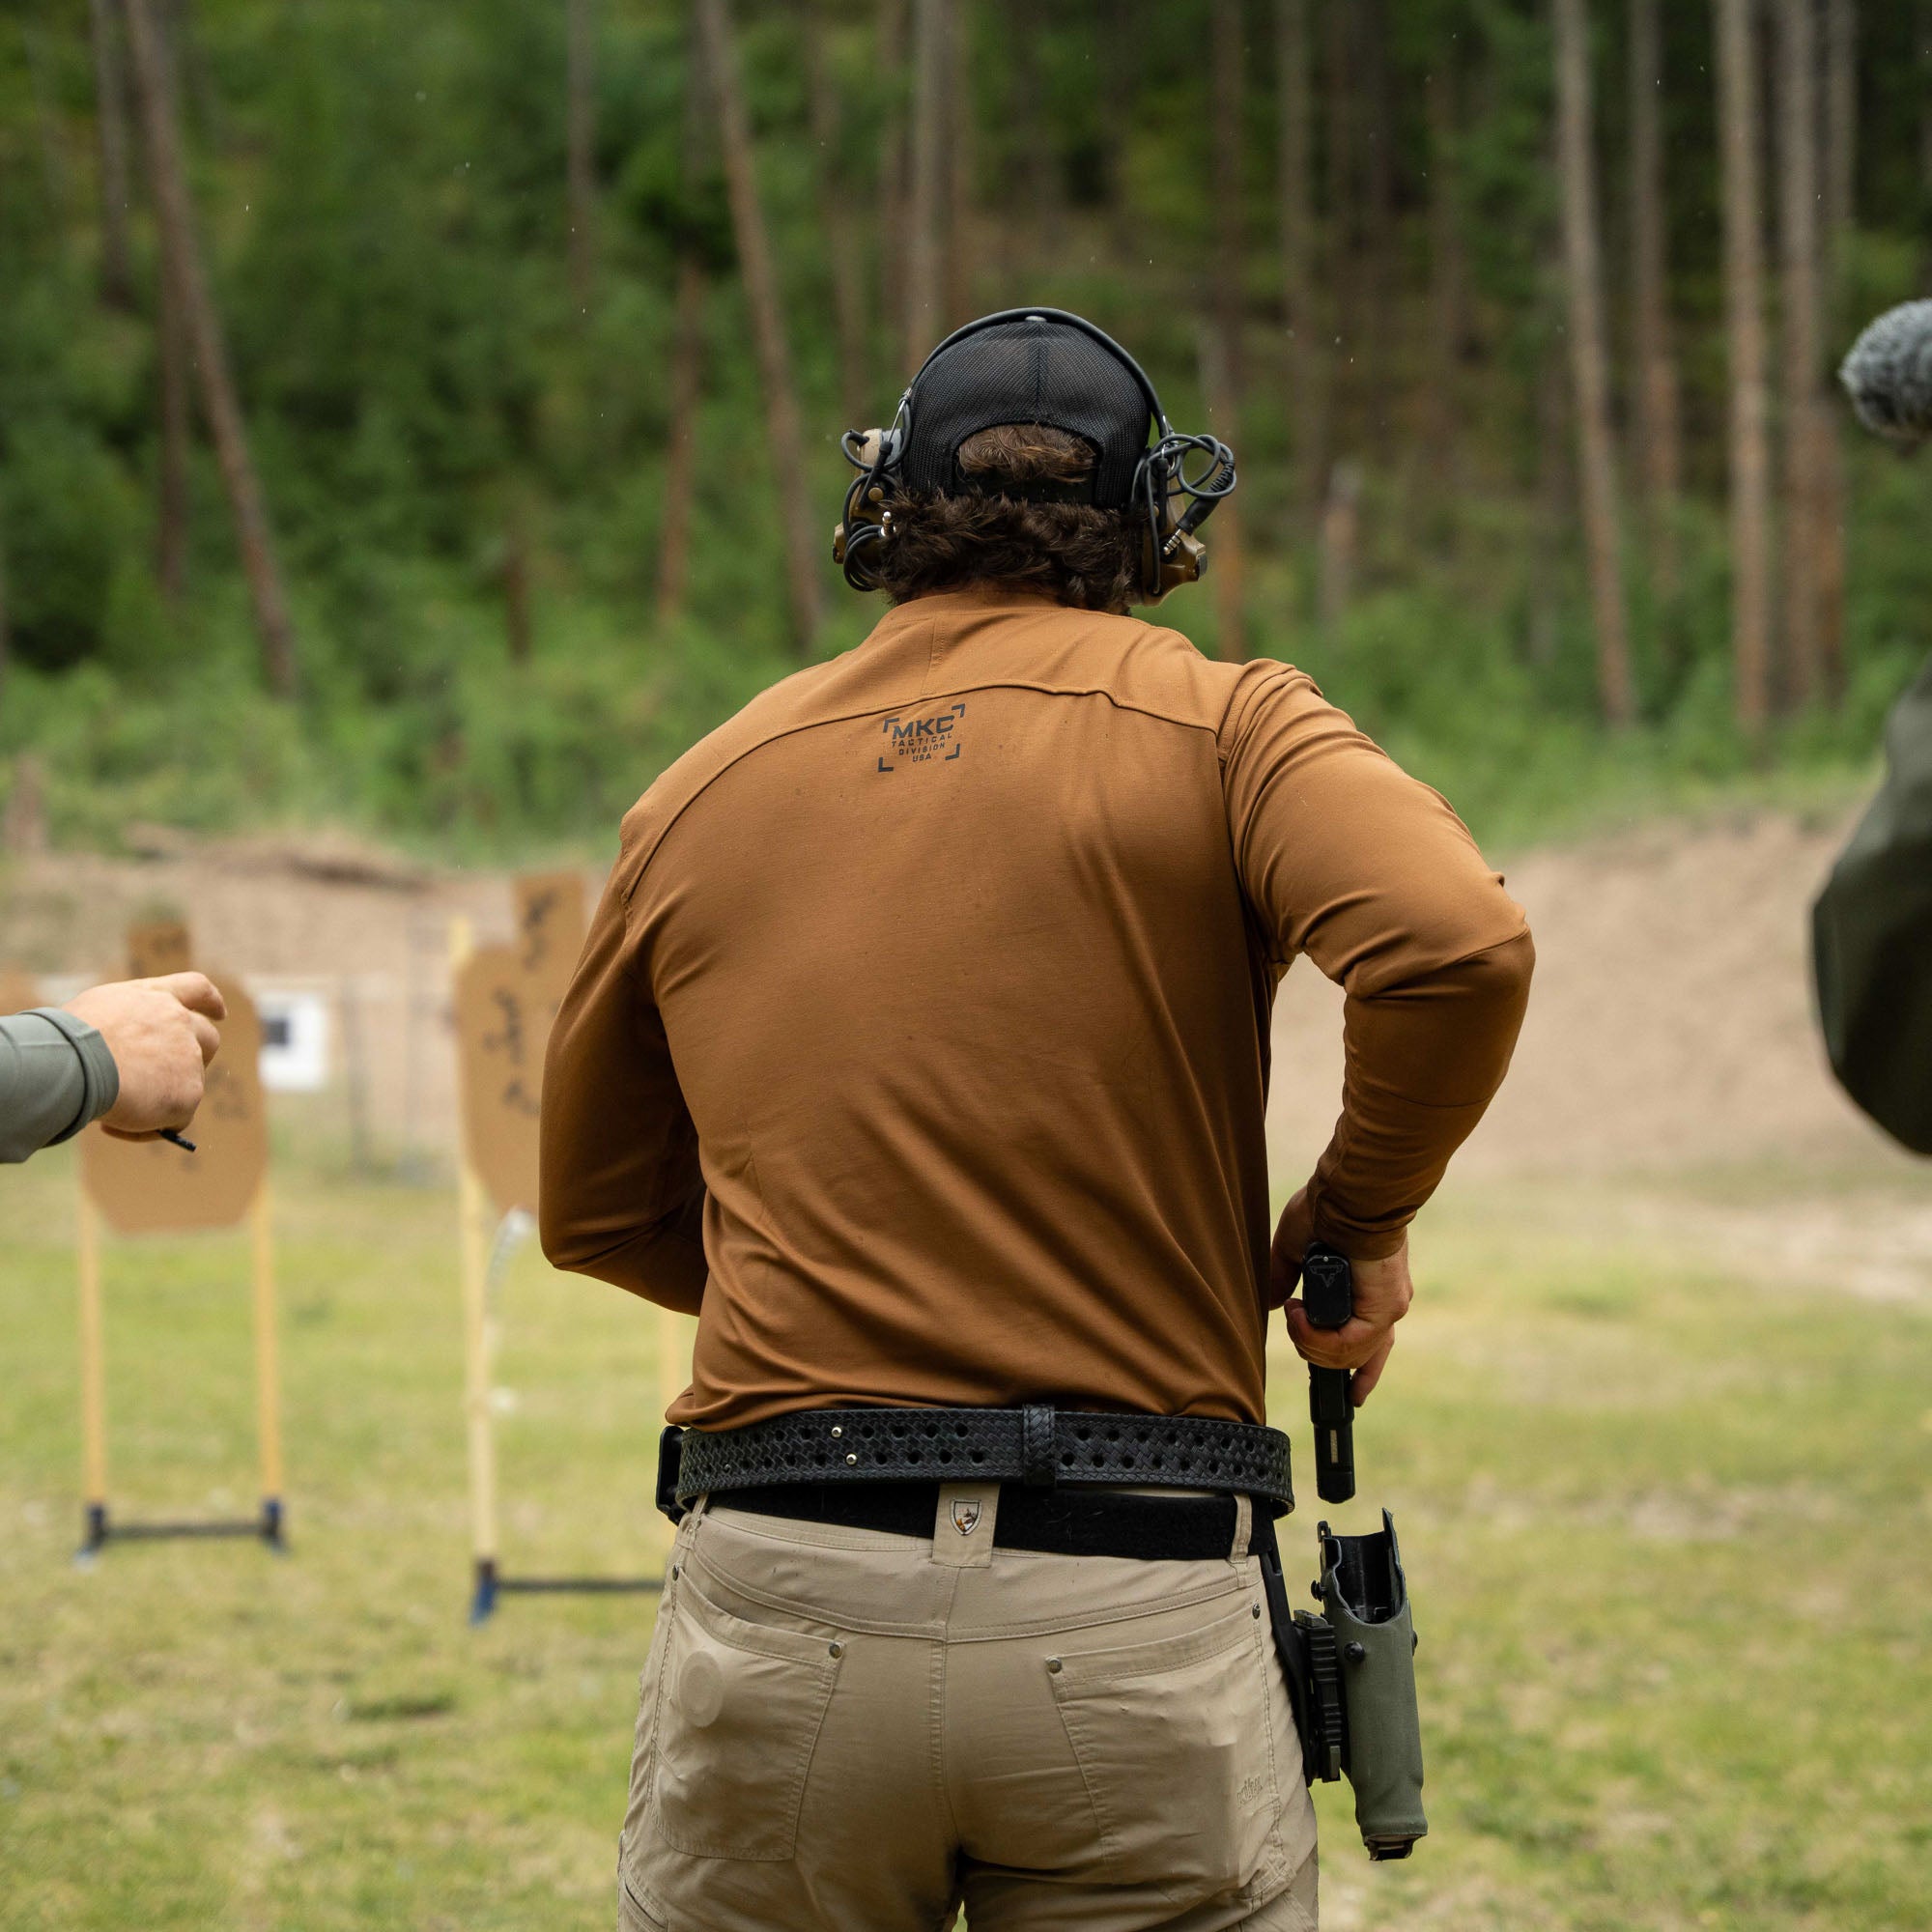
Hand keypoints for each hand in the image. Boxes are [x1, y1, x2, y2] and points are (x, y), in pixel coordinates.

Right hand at [64, 973, 225, 1138]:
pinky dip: (146, 1128)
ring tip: (110, 1109)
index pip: (195, 989)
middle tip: (166, 1078)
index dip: (210, 1002)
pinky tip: (111, 1126)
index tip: (220, 1012)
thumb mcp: (97, 1014)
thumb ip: (127, 1024)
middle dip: (196, 1057)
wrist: (73, 1063)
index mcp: (155, 998)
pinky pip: (174, 1120)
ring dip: (157, 1099)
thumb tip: (125, 1053)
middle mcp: (180, 1022)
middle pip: (207, 1038)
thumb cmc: (66, 1040)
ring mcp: (190, 1058)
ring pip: (186, 1085)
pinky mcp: (189, 1093)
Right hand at [1270, 1186, 1412, 1406]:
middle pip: (1355, 1359)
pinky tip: (1299, 1317)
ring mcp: (1387, 1309)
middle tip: (1294, 1322)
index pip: (1372, 1347)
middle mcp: (1384, 1306)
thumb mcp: (1297, 1248)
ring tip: (1293, 1316)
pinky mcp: (1384, 1309)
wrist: (1351, 1192)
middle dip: (1315, 1352)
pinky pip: (1349, 1346)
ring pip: (1348, 1357)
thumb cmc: (1327, 1208)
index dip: (1362, 1375)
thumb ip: (1285, 1275)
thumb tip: (1272, 1301)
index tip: (1352, 1397)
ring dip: (1311, 1344)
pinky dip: (1317, 1339)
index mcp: (1370, 1293)